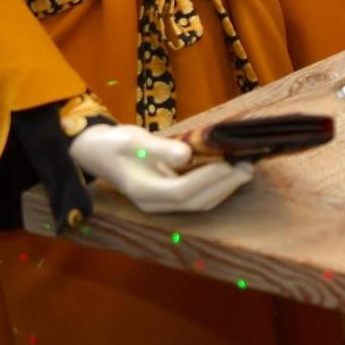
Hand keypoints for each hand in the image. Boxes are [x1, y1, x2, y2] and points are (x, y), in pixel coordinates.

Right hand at [69, 124, 252, 214]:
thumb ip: (160, 149)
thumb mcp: (133, 140)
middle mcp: (153, 203)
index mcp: (142, 190)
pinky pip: (196, 198)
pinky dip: (216, 188)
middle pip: (195, 202)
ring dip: (224, 189)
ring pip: (198, 204)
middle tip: (247, 167)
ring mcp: (161, 204)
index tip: (228, 163)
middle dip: (224, 186)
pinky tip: (230, 174)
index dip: (207, 179)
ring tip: (245, 170)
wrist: (98, 153)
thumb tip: (186, 154)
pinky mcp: (168, 198)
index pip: (181, 191)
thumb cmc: (114, 144)